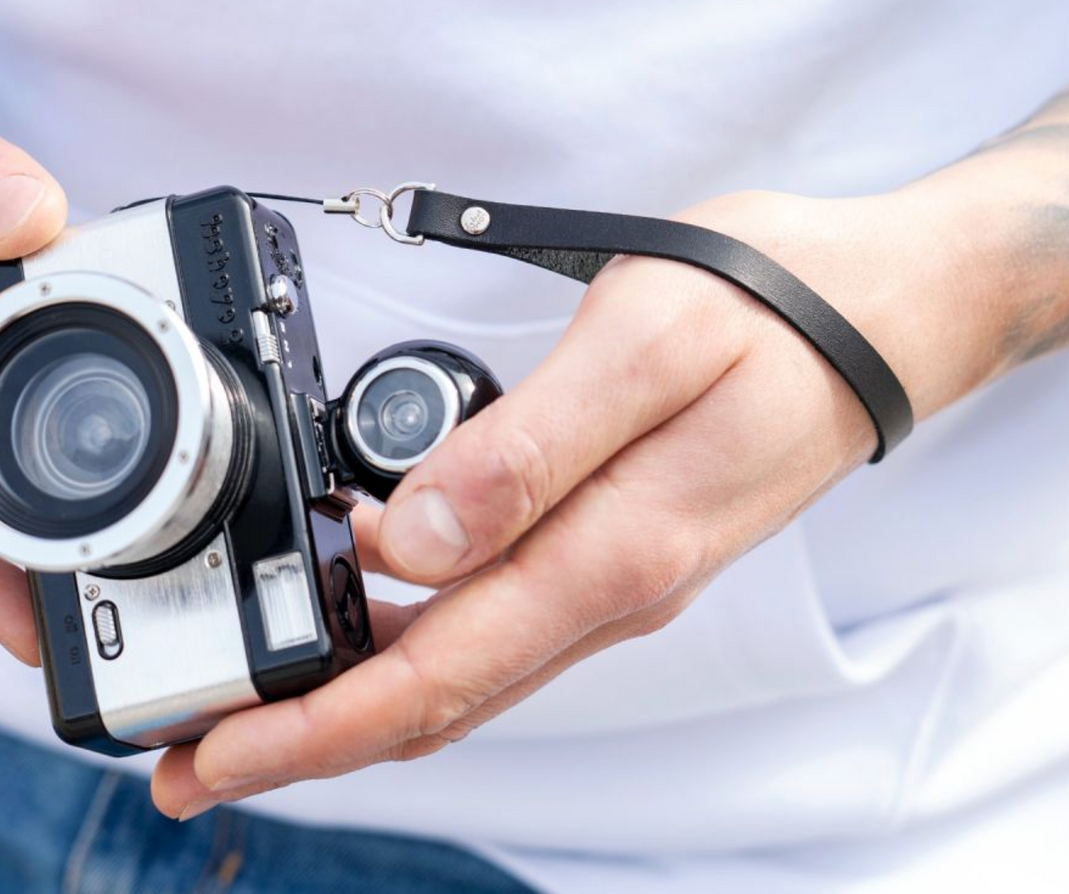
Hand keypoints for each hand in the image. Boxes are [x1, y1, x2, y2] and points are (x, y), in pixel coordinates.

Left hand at [151, 181, 1034, 817]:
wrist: (875, 317)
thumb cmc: (770, 313)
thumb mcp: (647, 345)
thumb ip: (530, 452)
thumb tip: (414, 541)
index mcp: (605, 556)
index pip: (433, 678)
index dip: (312, 730)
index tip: (214, 755)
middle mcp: (602, 593)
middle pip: (431, 700)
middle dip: (305, 739)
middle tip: (192, 754)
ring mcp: (607, 581)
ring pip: (456, 672)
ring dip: (350, 697)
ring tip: (251, 694)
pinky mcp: (607, 551)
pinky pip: (489, 626)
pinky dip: (405, 643)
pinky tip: (353, 607)